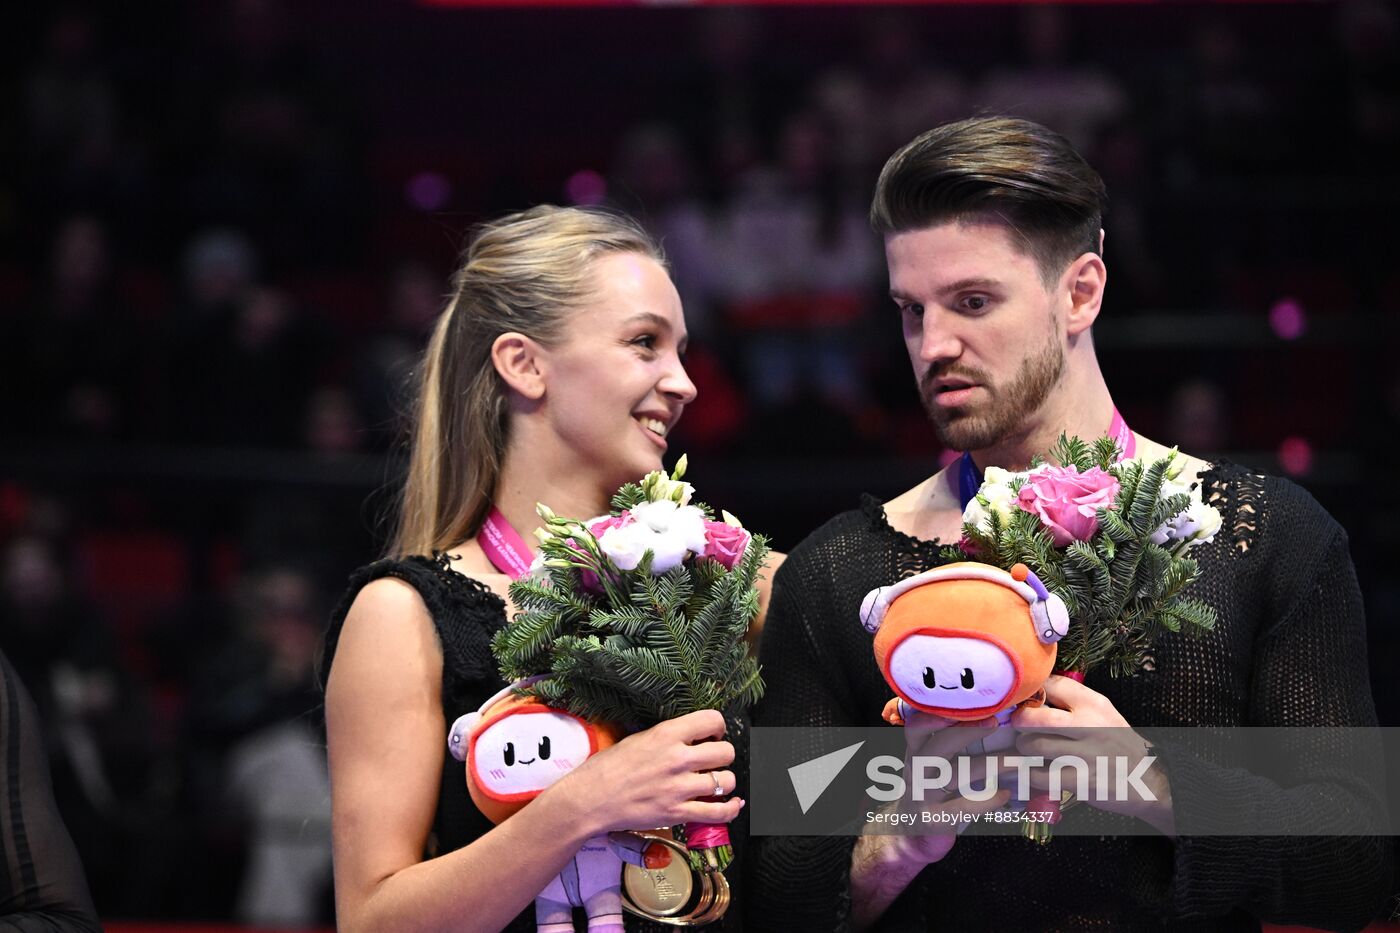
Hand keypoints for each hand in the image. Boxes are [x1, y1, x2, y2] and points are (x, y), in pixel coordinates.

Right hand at [550, 709, 741, 836]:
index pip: (712, 720)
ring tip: (715, 782)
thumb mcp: (638, 739)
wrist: (590, 799)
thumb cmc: (607, 768)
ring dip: (725, 782)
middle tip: (712, 760)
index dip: (718, 727)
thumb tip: (692, 738)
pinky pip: (718, 813)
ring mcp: (679, 788)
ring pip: (726, 781)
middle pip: (726, 752)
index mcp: (666, 734)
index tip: (713, 734)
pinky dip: (731, 809)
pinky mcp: (677, 814)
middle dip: (723, 755)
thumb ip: (668, 737)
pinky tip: (733, 804)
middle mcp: (677, 758)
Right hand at [859, 711, 1010, 869]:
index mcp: (916, 752)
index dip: (933, 714)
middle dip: (965, 731)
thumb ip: (948, 740)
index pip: (916, 727)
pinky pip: (962, 807)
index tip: (960, 701)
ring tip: (1017, 759)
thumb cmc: (930, 789)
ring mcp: (925, 796)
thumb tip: (989, 714)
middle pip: (937, 747)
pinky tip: (1004, 794)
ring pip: (956, 775)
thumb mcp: (930, 763)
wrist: (909, 833)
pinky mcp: (936, 819)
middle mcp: (917, 771)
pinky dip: (986, 800)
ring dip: (990, 764)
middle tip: (994, 721)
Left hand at [1009, 675, 1173, 833]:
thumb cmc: (1118, 744)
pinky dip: (1030, 773)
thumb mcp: (1103, 714)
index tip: (1026, 698)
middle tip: (1017, 724)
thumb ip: (1074, 703)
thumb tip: (1033, 694)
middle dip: (1019, 720)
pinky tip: (1033, 770)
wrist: (1147, 780)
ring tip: (1027, 748)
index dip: (1033, 690)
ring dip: (1023, 748)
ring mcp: (1085, 755)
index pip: (1052, 685)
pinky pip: (1040, 775)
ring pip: (1034, 746)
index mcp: (1094, 704)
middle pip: (1035, 717)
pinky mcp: (1080, 780)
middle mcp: (1089, 726)